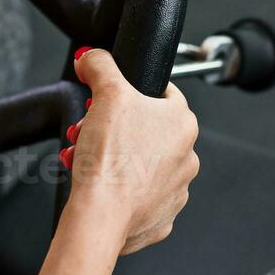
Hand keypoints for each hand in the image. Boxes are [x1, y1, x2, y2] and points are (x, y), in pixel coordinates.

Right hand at [62, 49, 198, 255]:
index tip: (110, 99)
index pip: (162, 94)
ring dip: (114, 159)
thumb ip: (100, 65)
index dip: (129, 93)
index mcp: (183, 124)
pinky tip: (101, 186)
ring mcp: (176, 190)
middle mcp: (188, 157)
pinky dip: (120, 191)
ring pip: (141, 165)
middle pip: (145, 131)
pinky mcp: (161, 217)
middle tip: (90, 132)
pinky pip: (140, 197)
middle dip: (114, 129)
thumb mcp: (105, 93)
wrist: (102, 215)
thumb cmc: (111, 160)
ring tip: (87, 159)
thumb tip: (92, 57)